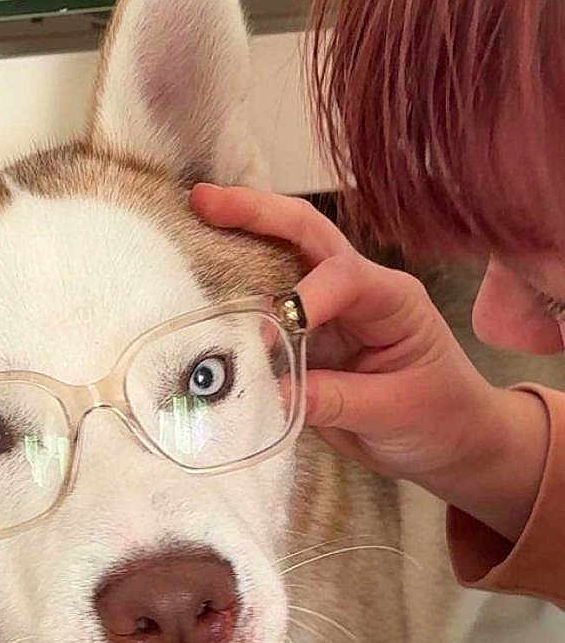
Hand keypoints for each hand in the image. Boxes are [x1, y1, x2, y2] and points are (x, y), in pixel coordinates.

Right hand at [190, 184, 549, 543]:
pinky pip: (266, 306)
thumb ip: (336, 400)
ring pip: (283, 257)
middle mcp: (359, 291)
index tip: (274, 331)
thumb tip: (274, 392)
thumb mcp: (394, 414)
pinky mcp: (307, 336)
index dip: (307, 295)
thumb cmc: (437, 419)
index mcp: (393, 300)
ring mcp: (330, 310)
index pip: (345, 277)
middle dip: (258, 213)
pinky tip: (200, 277)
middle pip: (308, 234)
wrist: (450, 441)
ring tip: (193, 221)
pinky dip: (234, 290)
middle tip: (204, 200)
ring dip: (239, 237)